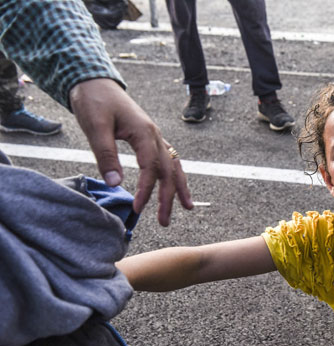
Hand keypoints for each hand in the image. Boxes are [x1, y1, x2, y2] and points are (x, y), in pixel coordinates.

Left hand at [69, 78, 192, 225]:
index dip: (146, 189)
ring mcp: (156, 137)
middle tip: (164, 221)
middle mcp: (155, 136)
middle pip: (168, 171)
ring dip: (179, 189)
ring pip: (174, 166)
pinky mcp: (151, 139)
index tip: (137, 208)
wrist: (96, 83)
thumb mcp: (95, 127)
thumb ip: (107, 155)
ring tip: (187, 208)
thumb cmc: (94, 102)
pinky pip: (169, 160)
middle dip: (168, 197)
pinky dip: (175, 176)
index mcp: (144, 133)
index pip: (150, 167)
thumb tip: (115, 183)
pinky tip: (177, 188)